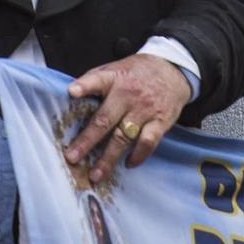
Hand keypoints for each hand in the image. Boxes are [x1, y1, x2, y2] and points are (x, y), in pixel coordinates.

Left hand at [64, 53, 193, 179]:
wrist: (172, 70)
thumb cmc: (137, 72)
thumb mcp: (116, 68)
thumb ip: (96, 80)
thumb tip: (71, 96)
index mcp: (114, 78)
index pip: (97, 79)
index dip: (84, 86)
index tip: (71, 92)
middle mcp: (128, 94)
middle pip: (105, 119)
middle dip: (87, 140)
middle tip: (72, 157)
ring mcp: (144, 109)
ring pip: (123, 137)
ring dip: (108, 158)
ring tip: (96, 175)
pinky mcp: (160, 122)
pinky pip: (147, 142)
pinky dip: (138, 155)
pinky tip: (128, 164)